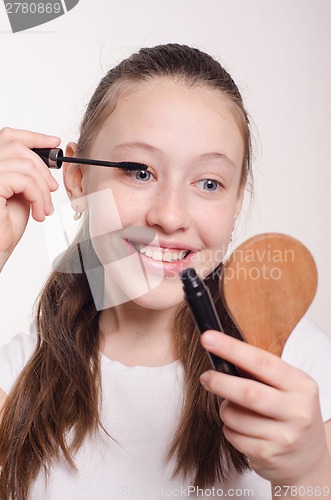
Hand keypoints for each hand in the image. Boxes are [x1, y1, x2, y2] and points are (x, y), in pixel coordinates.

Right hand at [0, 127, 59, 268]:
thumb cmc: (5, 225)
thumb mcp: (20, 191)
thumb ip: (26, 173)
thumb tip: (47, 159)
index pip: (8, 136)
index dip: (33, 137)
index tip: (54, 142)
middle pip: (18, 148)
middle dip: (43, 168)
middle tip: (52, 189)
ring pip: (25, 166)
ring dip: (43, 189)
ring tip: (44, 209)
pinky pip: (24, 181)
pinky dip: (38, 197)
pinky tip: (39, 213)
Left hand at [199, 330, 329, 486]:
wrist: (309, 459)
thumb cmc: (290, 413)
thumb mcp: (287, 388)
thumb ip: (259, 372)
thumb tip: (222, 351)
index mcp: (301, 385)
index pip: (261, 362)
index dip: (231, 348)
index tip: (208, 338)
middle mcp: (297, 410)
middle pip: (247, 392)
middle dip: (220, 382)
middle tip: (205, 377)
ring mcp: (284, 436)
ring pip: (234, 416)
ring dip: (225, 410)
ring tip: (235, 410)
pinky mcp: (269, 455)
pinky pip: (233, 436)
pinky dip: (229, 429)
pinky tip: (243, 429)